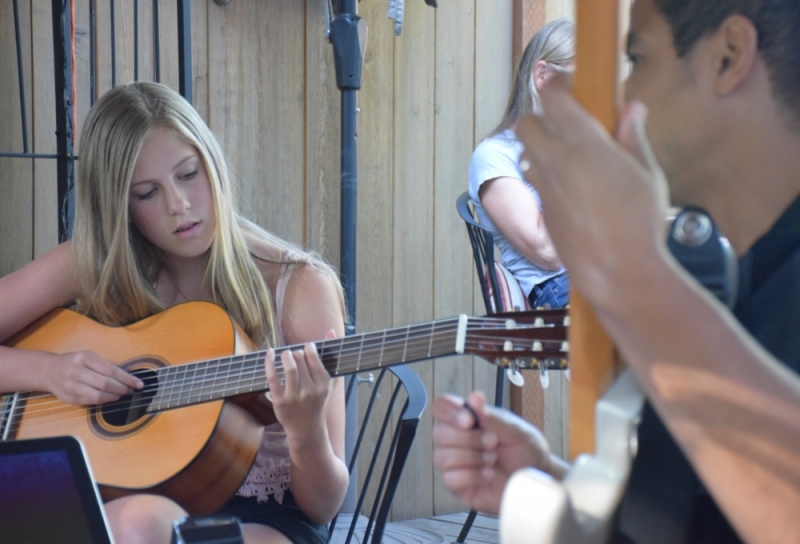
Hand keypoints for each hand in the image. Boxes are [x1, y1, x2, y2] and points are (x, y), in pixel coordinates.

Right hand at [46, 350, 143, 404]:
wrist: (48, 370)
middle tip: (131, 390)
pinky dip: (103, 401)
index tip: (139, 384)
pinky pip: (90, 402)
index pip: (111, 370)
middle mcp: (76, 371)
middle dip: (122, 389)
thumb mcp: (88, 357)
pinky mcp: (68, 398)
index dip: (127, 379)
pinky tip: (110, 398)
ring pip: (98, 395)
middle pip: (105, 384)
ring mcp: (71, 386)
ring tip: (122, 394)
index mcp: (84, 358)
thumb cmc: (74, 362)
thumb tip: (126, 378)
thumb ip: (104, 366)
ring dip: (114, 397)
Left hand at [264, 329, 336, 441]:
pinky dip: (269, 362)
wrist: (307, 430)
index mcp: (323, 384)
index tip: (306, 348)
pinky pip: (272, 377)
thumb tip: (332, 330)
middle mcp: (310, 390)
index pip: (313, 357)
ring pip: (288, 366)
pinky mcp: (279, 401)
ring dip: (285, 354)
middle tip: (295, 355)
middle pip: (299, 359)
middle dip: (296, 353)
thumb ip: (331, 356)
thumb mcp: (330, 382)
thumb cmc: (319, 403)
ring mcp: (294, 397)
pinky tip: (269, 354)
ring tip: (285, 354)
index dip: (308, 348)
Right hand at [432, 391, 553, 514]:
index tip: (470, 421)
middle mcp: (456, 439)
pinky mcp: (458, 486)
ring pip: (441, 457)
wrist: (537, 481)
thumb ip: (492, 417)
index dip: (450, 412)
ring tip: (492, 459)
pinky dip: (472, 476)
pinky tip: (488, 474)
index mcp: (467, 419)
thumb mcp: (515, 430)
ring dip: (471, 458)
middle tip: (492, 442)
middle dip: (468, 439)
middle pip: (438, 433)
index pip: (441, 407)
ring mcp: (455, 463)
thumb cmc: (526, 452)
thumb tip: (474, 397)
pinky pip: (450, 479)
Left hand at [514, 75, 670, 308]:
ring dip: (539, 147)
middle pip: (525, 123)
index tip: (560, 79)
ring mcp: (544, 187)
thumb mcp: (647, 174)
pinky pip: (535, 181)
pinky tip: (571, 185)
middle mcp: (556, 161)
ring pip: (526, 153)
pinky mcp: (542, 209)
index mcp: (584, 143)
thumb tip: (632, 108)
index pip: (554, 97)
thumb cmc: (641, 222)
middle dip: (538, 116)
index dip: (554, 83)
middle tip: (561, 121)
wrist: (617, 271)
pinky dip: (545, 174)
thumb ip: (633, 137)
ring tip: (566, 154)